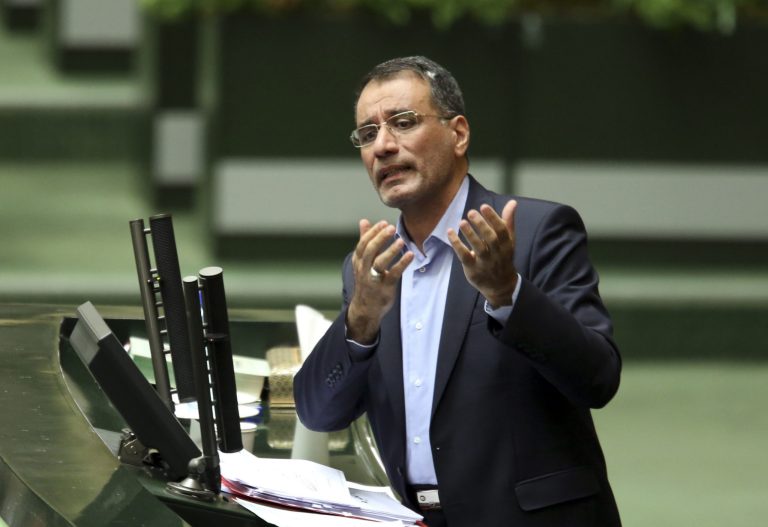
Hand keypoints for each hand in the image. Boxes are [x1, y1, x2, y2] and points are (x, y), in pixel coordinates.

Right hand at [347, 219, 413, 343]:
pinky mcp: (385, 287)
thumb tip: (363, 221)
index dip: (373, 232)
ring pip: (379, 263)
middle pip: (369, 250)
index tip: (383, 223)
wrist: (366, 308)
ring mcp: (373, 279)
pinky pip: (393, 274)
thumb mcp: (362, 261)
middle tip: (391, 227)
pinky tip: (410, 255)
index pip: (363, 244)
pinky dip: (402, 264)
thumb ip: (364, 241)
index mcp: (358, 261)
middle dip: (380, 238)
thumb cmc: (366, 280)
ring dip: (390, 251)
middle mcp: (363, 269)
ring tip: (401, 241)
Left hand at [447, 200, 517, 307]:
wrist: (500, 286)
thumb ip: (508, 221)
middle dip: (481, 225)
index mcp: (507, 245)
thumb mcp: (508, 241)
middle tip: (471, 212)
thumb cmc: (503, 258)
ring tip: (461, 222)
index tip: (483, 206)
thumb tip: (512, 202)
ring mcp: (485, 263)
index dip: (493, 218)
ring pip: (478, 248)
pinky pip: (464, 256)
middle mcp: (497, 254)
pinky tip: (450, 232)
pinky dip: (456, 244)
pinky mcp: (472, 269)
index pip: (502, 231)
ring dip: (469, 234)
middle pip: (490, 239)